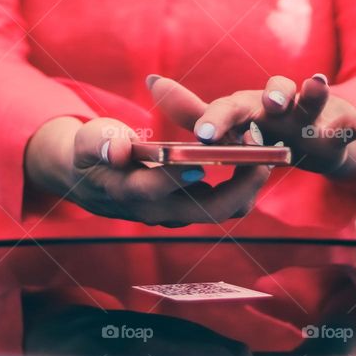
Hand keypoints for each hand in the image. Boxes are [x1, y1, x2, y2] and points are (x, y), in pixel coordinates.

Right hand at [25, 117, 270, 225]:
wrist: (89, 178)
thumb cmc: (91, 151)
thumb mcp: (89, 140)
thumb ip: (102, 143)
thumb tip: (118, 148)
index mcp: (127, 192)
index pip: (153, 191)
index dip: (175, 178)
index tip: (199, 161)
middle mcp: (155, 211)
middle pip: (203, 210)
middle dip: (237, 187)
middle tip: (260, 156)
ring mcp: (174, 214)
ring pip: (220, 210)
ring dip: (246, 186)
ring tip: (265, 154)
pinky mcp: (187, 210)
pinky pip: (222, 204)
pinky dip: (241, 184)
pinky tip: (255, 157)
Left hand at [148, 74, 355, 175]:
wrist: (312, 134)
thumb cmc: (262, 129)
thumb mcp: (230, 123)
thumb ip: (193, 111)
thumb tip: (152, 81)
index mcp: (249, 106)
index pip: (229, 108)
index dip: (218, 120)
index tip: (206, 136)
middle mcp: (280, 101)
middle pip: (275, 91)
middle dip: (273, 92)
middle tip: (271, 102)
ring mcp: (312, 109)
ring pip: (313, 98)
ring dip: (313, 91)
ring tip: (316, 83)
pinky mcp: (342, 118)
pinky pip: (352, 120)